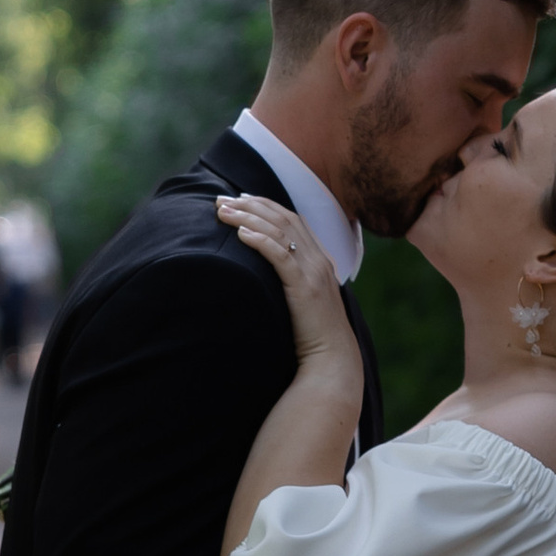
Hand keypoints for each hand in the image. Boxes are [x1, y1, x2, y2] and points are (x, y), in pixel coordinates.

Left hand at [216, 193, 354, 375]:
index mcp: (320, 259)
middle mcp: (318, 260)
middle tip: (221, 199)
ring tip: (222, 211)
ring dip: (248, 217)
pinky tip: (241, 234)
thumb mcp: (305, 299)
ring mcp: (313, 272)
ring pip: (279, 231)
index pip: (292, 220)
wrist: (333, 358)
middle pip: (283, 219)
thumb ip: (294, 280)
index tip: (241, 198)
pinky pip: (280, 256)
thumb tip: (268, 273)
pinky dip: (260, 241)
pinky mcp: (304, 287)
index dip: (266, 205)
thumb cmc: (314, 334)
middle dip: (250, 205)